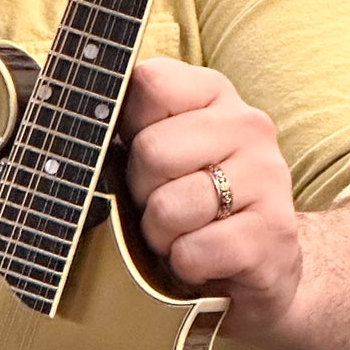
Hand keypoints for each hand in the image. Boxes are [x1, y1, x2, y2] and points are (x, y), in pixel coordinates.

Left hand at [120, 58, 300, 340]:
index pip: (150, 83)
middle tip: (162, 205)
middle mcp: (247, 126)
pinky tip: (204, 260)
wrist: (264, 265)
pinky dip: (186, 266)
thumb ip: (129, 125)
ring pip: (169, 207)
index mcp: (213, 94)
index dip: (128, 125)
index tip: (140, 150)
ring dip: (161, 235)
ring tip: (183, 234)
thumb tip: (76, 116)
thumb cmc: (195, 203)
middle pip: (152, 151)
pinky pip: (194, 251)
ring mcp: (267, 178)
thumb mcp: (163, 153)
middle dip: (141, 192)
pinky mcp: (273, 234)